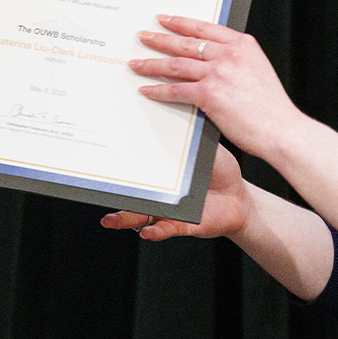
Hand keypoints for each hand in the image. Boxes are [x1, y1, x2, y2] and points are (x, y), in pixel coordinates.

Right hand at [101, 145, 248, 240]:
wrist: (240, 198)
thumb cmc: (221, 170)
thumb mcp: (206, 147)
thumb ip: (192, 134)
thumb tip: (178, 107)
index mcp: (162, 170)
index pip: (136, 164)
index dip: (119, 161)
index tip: (104, 152)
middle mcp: (159, 191)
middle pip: (130, 191)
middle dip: (112, 191)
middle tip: (97, 185)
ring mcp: (167, 209)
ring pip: (140, 215)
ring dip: (124, 218)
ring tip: (110, 219)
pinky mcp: (181, 225)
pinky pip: (165, 229)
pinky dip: (155, 231)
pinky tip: (147, 231)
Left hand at [128, 14, 307, 159]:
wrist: (281, 129)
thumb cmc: (271, 108)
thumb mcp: (257, 70)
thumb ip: (234, 61)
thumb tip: (209, 62)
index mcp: (243, 44)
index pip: (205, 27)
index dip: (181, 22)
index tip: (165, 19)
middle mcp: (229, 54)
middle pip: (186, 43)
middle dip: (160, 39)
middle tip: (143, 36)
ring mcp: (218, 73)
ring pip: (176, 64)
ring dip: (152, 64)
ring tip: (136, 63)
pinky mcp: (209, 94)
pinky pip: (176, 90)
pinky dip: (159, 90)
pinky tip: (147, 90)